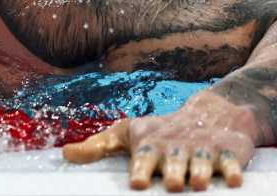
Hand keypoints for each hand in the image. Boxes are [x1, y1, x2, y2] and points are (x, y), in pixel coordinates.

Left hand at [62, 93, 256, 191]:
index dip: (142, 170)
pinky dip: (232, 171)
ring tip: (197, 183)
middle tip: (171, 183)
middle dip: (173, 171)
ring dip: (200, 172)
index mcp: (151, 145)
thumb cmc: (160, 131)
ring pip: (202, 162)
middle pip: (174, 161)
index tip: (137, 183)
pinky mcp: (229, 153)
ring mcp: (203, 150)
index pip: (144, 158)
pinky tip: (233, 181)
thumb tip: (65, 153)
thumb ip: (98, 146)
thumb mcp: (128, 133)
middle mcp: (176, 147)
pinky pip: (231, 163)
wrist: (210, 114)